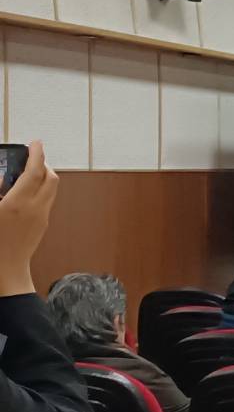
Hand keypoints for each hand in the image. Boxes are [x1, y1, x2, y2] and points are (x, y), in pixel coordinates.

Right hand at [0, 141, 58, 296]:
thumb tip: (4, 177)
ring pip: (51, 189)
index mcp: (17, 203)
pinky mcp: (43, 225)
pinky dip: (40, 190)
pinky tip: (23, 193)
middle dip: (42, 164)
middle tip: (29, 158)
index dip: (36, 153)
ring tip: (25, 174)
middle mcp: (35, 208)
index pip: (34, 171)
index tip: (35, 142)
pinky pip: (47, 200)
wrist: (4, 269)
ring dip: (43, 177)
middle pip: (50, 177)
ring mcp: (42, 217)